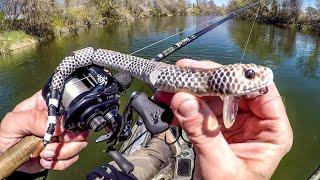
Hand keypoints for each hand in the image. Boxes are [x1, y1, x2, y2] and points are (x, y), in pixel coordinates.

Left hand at [0, 91, 88, 172]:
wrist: (5, 156)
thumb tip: (57, 125)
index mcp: (49, 104)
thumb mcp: (13, 122)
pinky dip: (59, 162)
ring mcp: (64, 134)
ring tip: (44, 154)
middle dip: (67, 142)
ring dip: (62, 154)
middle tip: (50, 146)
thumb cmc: (7, 134)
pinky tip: (45, 159)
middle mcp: (60, 118)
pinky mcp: (64, 149)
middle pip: (80, 126)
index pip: (70, 105)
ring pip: (80, 143)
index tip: (59, 132)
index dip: (69, 119)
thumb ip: (32, 119)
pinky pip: (73, 157)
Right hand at [155, 59, 292, 178]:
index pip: (263, 92)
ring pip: (213, 95)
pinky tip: (170, 102)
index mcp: (271, 130)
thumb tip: (185, 100)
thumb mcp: (219, 164)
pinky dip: (185, 104)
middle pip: (234, 89)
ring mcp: (233, 121)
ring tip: (172, 86)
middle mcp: (254, 121)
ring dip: (191, 90)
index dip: (241, 78)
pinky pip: (200, 107)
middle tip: (185, 73)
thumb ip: (202, 132)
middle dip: (207, 81)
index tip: (216, 72)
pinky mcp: (216, 125)